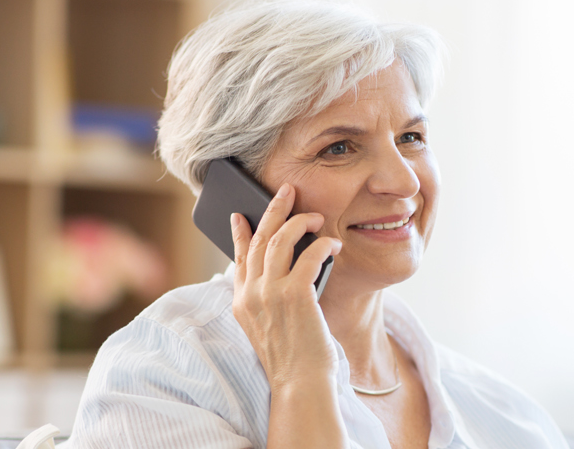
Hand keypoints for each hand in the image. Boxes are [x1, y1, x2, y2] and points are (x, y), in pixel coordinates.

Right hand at [230, 183, 342, 388]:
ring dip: (300, 221)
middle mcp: (251, 294)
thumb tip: (284, 268)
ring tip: (316, 216)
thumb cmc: (294, 359)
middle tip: (288, 190)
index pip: (239, 258)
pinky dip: (324, 244)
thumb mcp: (270, 327)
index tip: (241, 214)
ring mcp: (271, 293)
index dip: (240, 232)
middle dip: (274, 210)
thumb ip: (268, 299)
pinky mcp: (295, 295)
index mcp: (242, 303)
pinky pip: (310, 255)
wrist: (300, 384)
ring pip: (281, 240)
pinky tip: (334, 244)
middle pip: (259, 239)